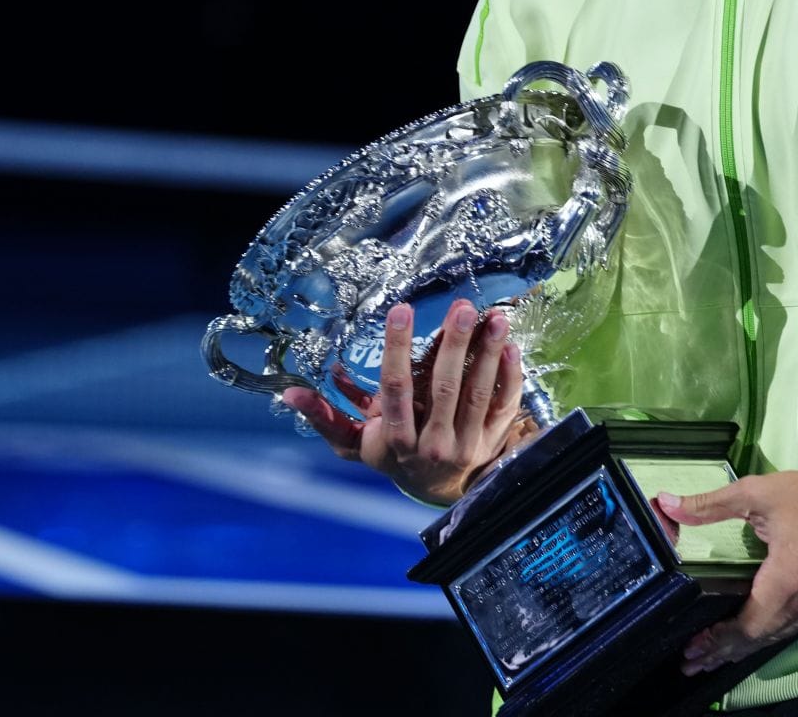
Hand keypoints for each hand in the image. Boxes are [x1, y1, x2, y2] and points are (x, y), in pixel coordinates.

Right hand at [279, 299, 525, 504]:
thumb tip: (288, 393)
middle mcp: (434, 443)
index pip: (396, 389)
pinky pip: (504, 404)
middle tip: (461, 307)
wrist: (433, 489)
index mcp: (397, 439)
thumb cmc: (390, 454)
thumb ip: (324, 416)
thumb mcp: (354, 442)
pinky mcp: (492, 441)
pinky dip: (510, 375)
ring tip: (493, 315)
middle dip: (453, 344)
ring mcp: (467, 443)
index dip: (397, 349)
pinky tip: (510, 344)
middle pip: (445, 388)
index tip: (401, 311)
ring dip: (486, 351)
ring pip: (479, 393)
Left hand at [654, 451, 797, 675]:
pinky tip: (750, 640)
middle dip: (724, 651)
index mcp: (786, 576)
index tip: (693, 646)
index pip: (749, 624)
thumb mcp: (753, 493)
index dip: (719, 639)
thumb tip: (665, 504)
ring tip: (714, 657)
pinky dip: (767, 637)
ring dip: (745, 648)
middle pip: (760, 638)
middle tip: (693, 662)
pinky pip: (792, 627)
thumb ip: (707, 505)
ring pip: (777, 637)